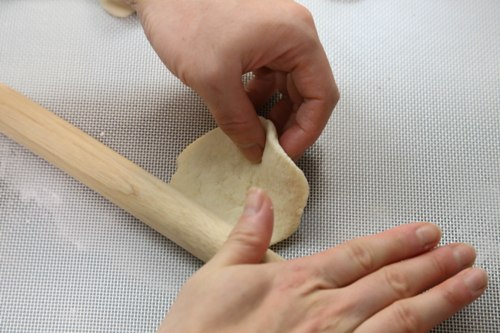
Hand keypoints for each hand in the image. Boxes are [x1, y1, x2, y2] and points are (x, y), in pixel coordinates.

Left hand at [134, 0, 338, 161]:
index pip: (322, 95)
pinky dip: (260, 98)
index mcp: (296, 37)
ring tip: (255, 135)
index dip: (306, 132)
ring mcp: (275, 35)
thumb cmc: (184, 13)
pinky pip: (269, 76)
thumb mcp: (213, 78)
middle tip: (270, 151)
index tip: (284, 154)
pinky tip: (243, 111)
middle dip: (290, 125)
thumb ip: (238, 121)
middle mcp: (293, 33)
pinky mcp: (257, 39)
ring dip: (274, 113)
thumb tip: (256, 150)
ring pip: (288, 86)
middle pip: (308, 92)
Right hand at [158, 188, 486, 332]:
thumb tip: (261, 198)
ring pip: (403, 317)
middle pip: (391, 281)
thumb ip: (246, 236)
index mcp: (296, 282)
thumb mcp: (213, 277)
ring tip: (470, 282)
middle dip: (433, 265)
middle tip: (464, 254)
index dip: (398, 240)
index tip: (425, 232)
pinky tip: (436, 329)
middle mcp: (323, 312)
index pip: (361, 253)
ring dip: (441, 297)